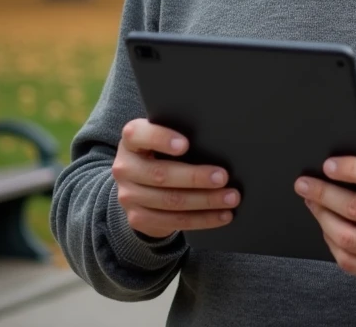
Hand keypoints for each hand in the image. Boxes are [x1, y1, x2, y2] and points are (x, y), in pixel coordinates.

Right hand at [111, 118, 239, 238]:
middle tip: (223, 177)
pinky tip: (222, 215)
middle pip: (160, 174)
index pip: (138, 134)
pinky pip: (172, 222)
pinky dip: (202, 219)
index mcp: (131, 139)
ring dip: (205, 201)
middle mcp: (125, 167)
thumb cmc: (164, 151)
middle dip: (195, 177)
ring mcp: (128, 195)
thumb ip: (182, 134)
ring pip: (170, 201)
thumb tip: (220, 142)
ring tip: (230, 198)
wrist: (140, 183)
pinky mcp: (137, 217)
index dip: (161, 139)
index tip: (186, 144)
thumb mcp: (165, 138)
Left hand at [295, 157, 355, 290]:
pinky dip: (332, 243)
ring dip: (323, 219)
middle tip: (305, 185)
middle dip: (324, 194)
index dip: (352, 169)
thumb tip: (338, 171)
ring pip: (348, 237)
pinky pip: (350, 261)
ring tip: (313, 204)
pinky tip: (327, 229)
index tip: (328, 165)